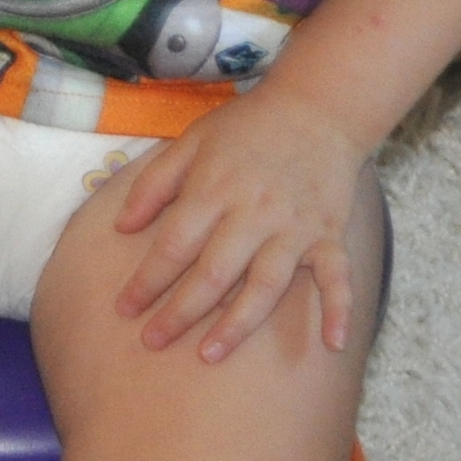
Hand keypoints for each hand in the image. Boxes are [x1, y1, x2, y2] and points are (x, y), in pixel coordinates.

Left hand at [111, 84, 368, 359]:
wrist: (317, 106)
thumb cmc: (246, 126)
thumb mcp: (191, 140)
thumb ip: (153, 183)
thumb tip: (121, 228)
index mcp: (215, 189)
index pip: (174, 245)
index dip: (146, 280)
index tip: (123, 309)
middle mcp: (254, 213)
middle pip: (213, 273)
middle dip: (179, 312)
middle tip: (151, 342)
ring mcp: (295, 228)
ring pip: (265, 286)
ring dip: (237, 324)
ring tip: (209, 355)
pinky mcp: (329, 235)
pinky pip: (338, 277)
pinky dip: (340, 310)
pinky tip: (333, 345)